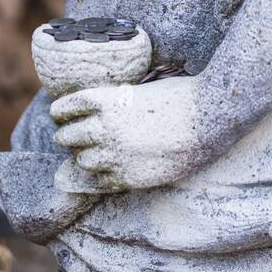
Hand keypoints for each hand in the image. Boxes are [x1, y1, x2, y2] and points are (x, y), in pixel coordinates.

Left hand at [50, 77, 202, 191]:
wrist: (210, 119)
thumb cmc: (182, 97)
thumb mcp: (143, 89)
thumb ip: (118, 101)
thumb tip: (104, 108)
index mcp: (106, 99)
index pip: (66, 107)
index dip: (61, 111)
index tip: (61, 115)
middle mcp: (104, 127)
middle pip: (66, 136)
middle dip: (69, 135)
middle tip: (75, 136)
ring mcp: (114, 155)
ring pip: (80, 161)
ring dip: (86, 157)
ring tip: (97, 153)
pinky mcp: (128, 177)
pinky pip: (100, 181)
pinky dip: (102, 175)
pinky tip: (113, 168)